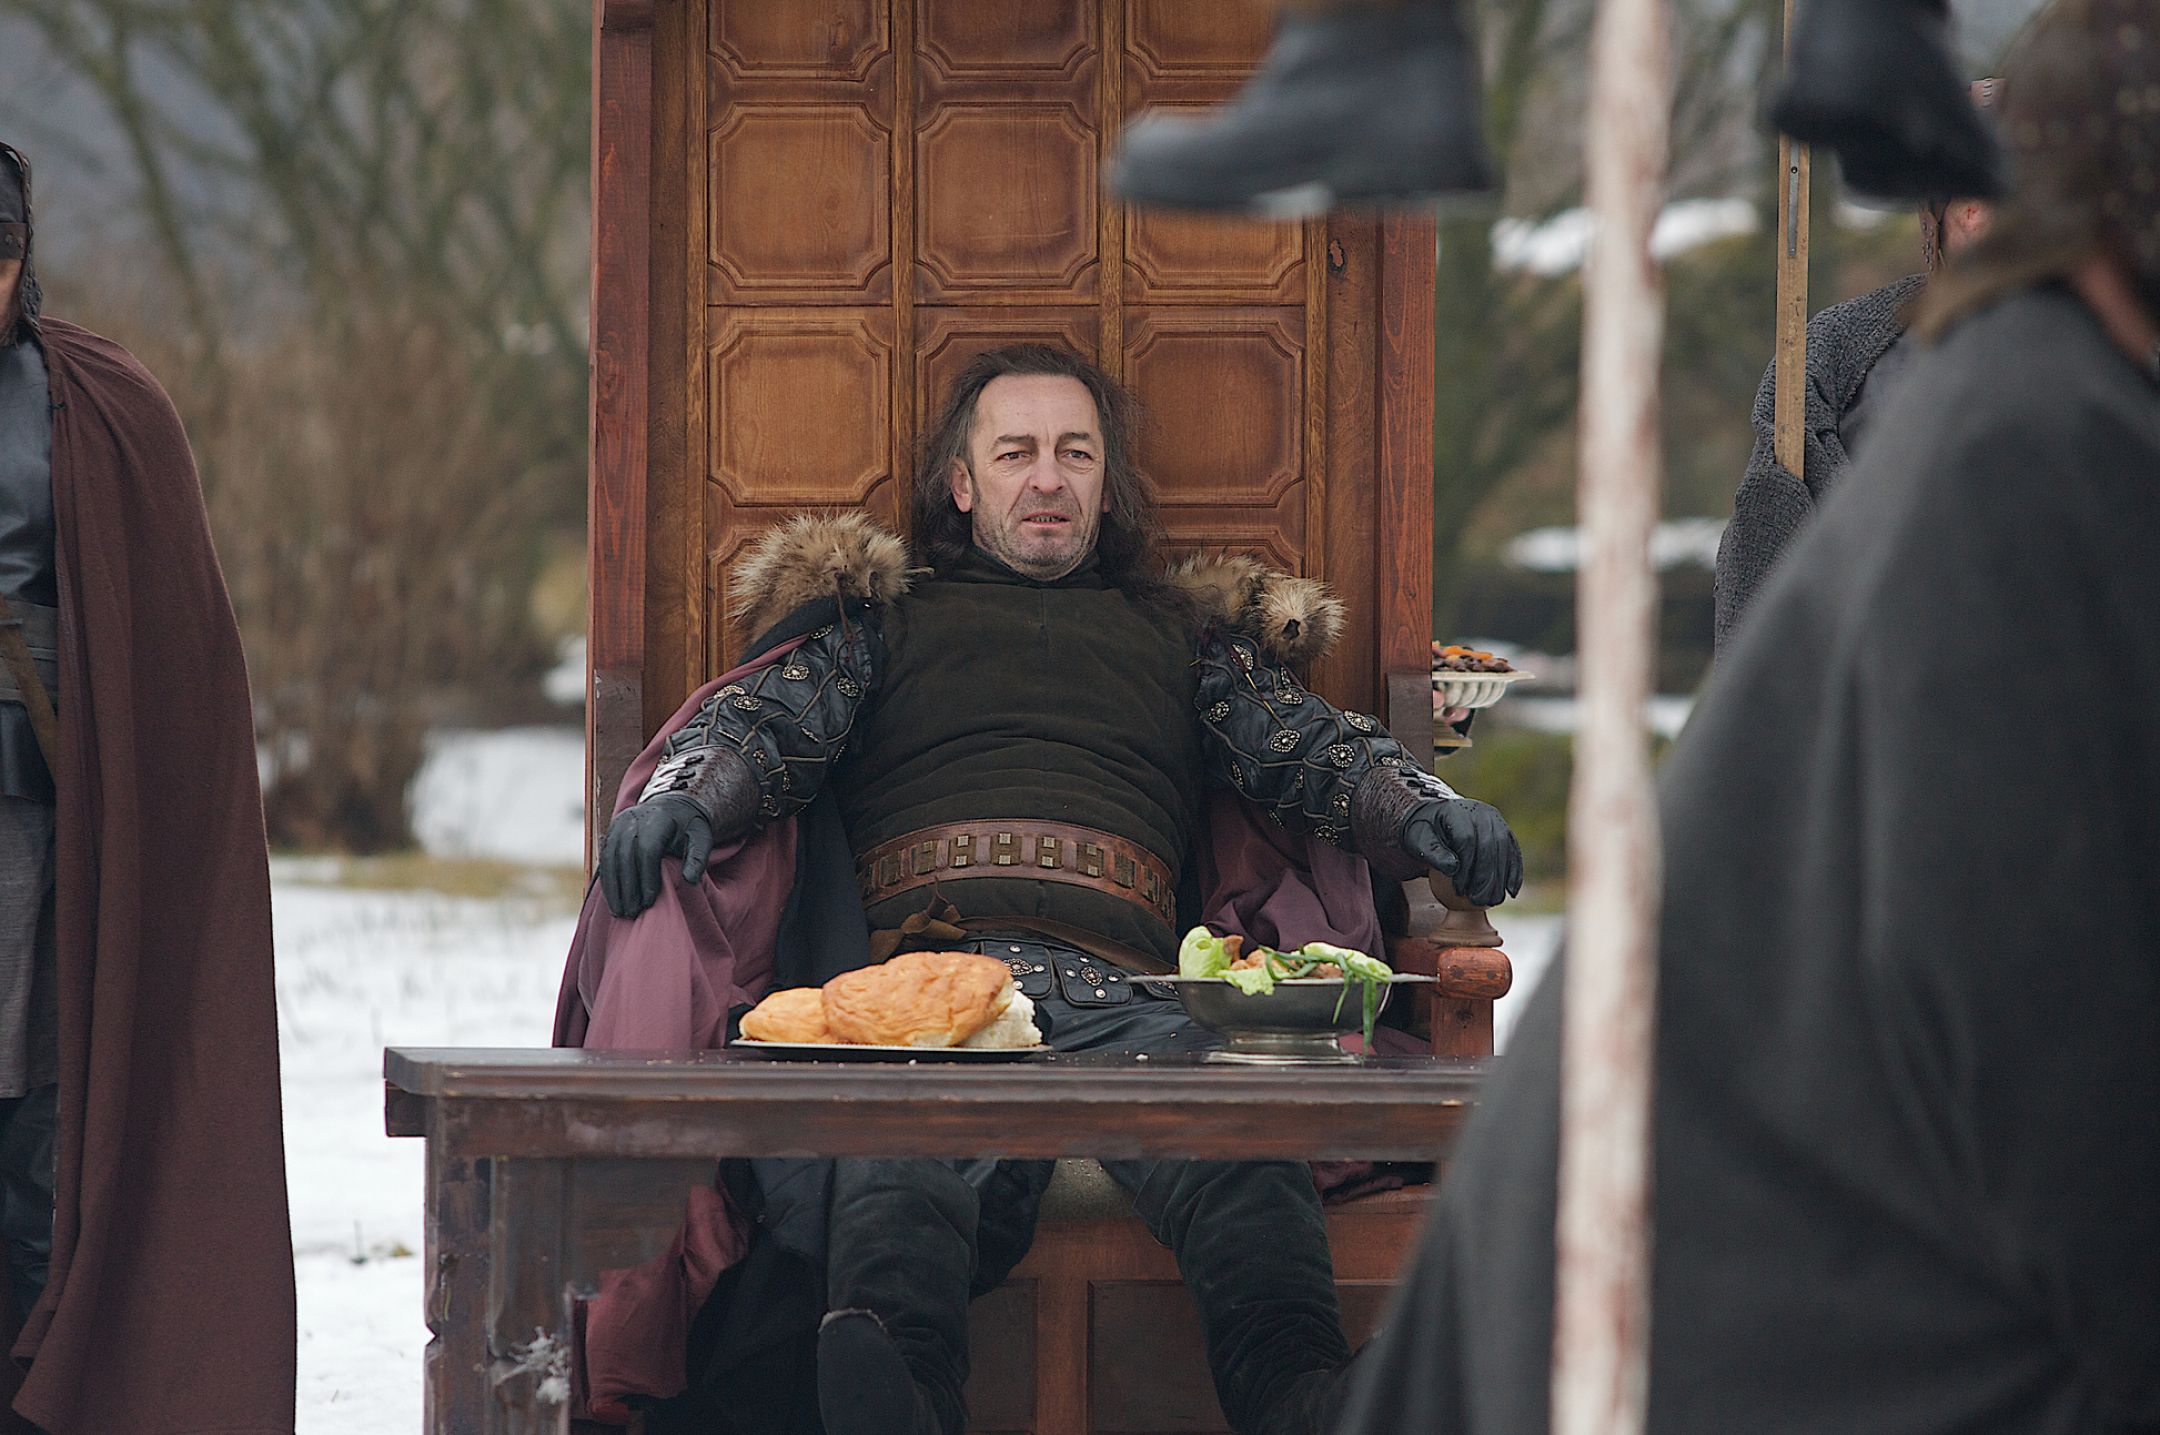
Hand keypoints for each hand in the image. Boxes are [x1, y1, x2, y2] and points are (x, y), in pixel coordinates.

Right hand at [599, 794, 715, 918]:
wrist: (674, 807)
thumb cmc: (690, 827)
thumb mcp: (702, 838)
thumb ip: (698, 858)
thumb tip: (689, 880)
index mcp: (657, 817)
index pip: (647, 849)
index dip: (647, 877)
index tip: (649, 901)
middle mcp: (633, 818)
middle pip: (624, 855)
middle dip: (628, 887)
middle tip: (633, 912)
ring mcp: (618, 825)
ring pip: (609, 858)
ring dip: (613, 887)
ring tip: (621, 912)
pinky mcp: (611, 834)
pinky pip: (604, 859)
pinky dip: (608, 881)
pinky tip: (614, 901)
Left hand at [1401, 797, 1522, 907]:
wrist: (1437, 818)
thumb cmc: (1425, 833)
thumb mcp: (1418, 841)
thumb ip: (1433, 853)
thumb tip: (1453, 869)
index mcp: (1457, 811)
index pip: (1466, 840)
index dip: (1465, 867)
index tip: (1459, 889)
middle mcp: (1481, 812)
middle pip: (1489, 845)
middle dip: (1485, 876)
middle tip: (1478, 900)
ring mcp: (1496, 820)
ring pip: (1504, 849)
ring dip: (1501, 878)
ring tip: (1492, 901)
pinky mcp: (1504, 830)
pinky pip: (1513, 851)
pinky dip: (1514, 872)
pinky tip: (1511, 892)